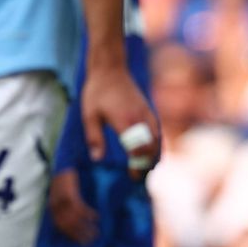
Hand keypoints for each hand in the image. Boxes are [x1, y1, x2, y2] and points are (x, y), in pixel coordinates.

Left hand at [48, 169, 98, 244]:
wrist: (65, 161)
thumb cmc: (65, 178)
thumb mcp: (62, 193)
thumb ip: (67, 206)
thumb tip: (75, 221)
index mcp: (52, 205)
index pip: (59, 225)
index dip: (70, 235)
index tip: (79, 242)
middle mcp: (55, 203)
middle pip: (67, 225)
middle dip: (78, 235)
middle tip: (90, 241)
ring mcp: (62, 199)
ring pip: (74, 219)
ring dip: (85, 228)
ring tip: (95, 233)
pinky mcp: (70, 193)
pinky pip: (80, 209)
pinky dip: (89, 215)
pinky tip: (96, 217)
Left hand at [81, 65, 158, 179]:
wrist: (110, 69)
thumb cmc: (96, 92)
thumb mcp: (89, 115)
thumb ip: (94, 137)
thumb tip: (97, 159)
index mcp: (125, 121)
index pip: (138, 150)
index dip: (138, 165)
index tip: (132, 176)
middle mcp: (140, 119)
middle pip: (152, 148)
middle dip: (147, 165)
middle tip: (138, 177)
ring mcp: (147, 114)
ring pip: (158, 141)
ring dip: (153, 156)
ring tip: (143, 168)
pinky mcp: (150, 111)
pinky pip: (158, 132)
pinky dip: (156, 145)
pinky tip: (149, 153)